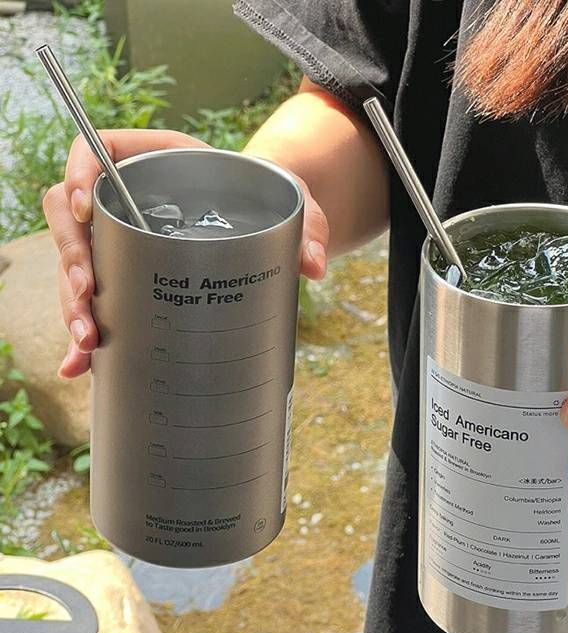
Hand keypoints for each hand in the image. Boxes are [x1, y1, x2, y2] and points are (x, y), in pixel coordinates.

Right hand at [42, 130, 328, 379]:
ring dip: (72, 304)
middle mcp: (129, 199)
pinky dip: (83, 334)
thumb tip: (314, 266)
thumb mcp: (291, 202)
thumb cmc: (270, 200)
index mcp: (158, 160)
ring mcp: (123, 240)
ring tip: (88, 342)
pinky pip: (94, 301)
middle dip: (72, 261)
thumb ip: (306, 224)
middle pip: (73, 219)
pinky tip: (79, 366)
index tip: (84, 208)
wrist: (265, 223)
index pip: (99, 151)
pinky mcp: (127, 277)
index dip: (80, 174)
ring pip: (76, 265)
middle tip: (89, 298)